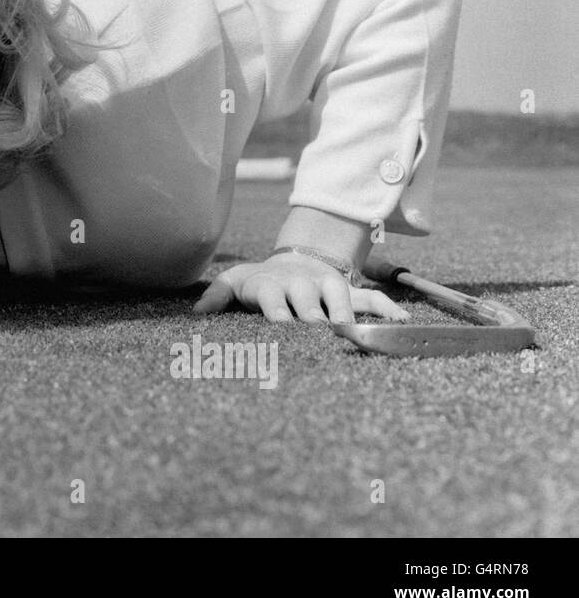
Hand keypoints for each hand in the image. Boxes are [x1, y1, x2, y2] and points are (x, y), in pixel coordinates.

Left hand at [193, 252, 408, 324]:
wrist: (292, 261)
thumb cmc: (259, 282)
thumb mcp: (235, 282)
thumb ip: (217, 295)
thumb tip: (197, 312)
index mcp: (272, 286)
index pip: (274, 299)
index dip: (279, 312)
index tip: (283, 327)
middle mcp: (301, 284)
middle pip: (309, 301)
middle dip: (313, 319)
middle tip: (319, 336)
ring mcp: (327, 285)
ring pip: (341, 296)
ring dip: (346, 313)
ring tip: (351, 333)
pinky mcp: (348, 290)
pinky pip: (371, 298)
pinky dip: (386, 308)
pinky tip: (401, 321)